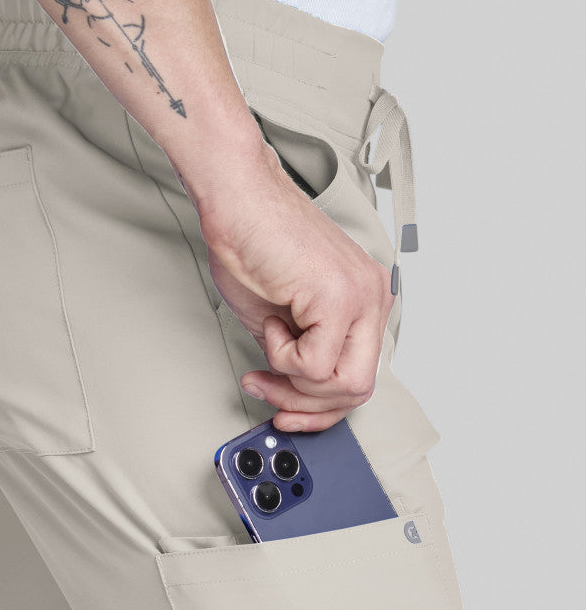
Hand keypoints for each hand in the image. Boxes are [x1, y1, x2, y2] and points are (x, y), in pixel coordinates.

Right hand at [198, 142, 395, 432]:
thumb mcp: (280, 316)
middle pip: (358, 388)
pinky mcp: (339, 298)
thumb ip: (299, 353)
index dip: (319, 406)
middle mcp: (372, 297)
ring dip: (293, 381)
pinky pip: (315, 366)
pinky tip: (272, 322)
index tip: (286, 409)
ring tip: (269, 343)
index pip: (359, 376)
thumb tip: (294, 389)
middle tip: (270, 391)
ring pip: (342, 384)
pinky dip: (282, 356)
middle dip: (307, 404)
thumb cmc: (252, 242)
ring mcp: (362, 297)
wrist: (236, 200)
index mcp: (365, 299)